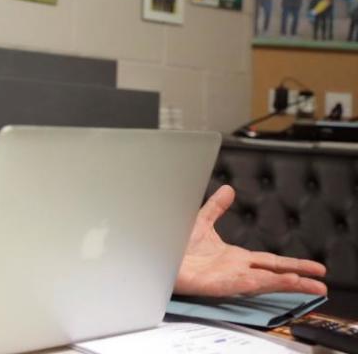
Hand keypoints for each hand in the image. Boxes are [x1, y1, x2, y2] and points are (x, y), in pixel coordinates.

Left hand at [175, 185, 326, 296]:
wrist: (153, 255)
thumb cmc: (173, 246)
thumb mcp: (201, 222)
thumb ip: (216, 208)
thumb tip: (229, 189)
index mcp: (234, 257)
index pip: (270, 261)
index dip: (291, 264)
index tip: (313, 268)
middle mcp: (235, 268)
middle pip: (274, 274)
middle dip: (299, 277)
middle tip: (321, 281)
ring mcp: (229, 277)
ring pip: (266, 282)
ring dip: (289, 283)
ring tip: (313, 285)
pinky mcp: (219, 284)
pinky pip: (247, 284)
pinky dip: (267, 283)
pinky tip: (283, 282)